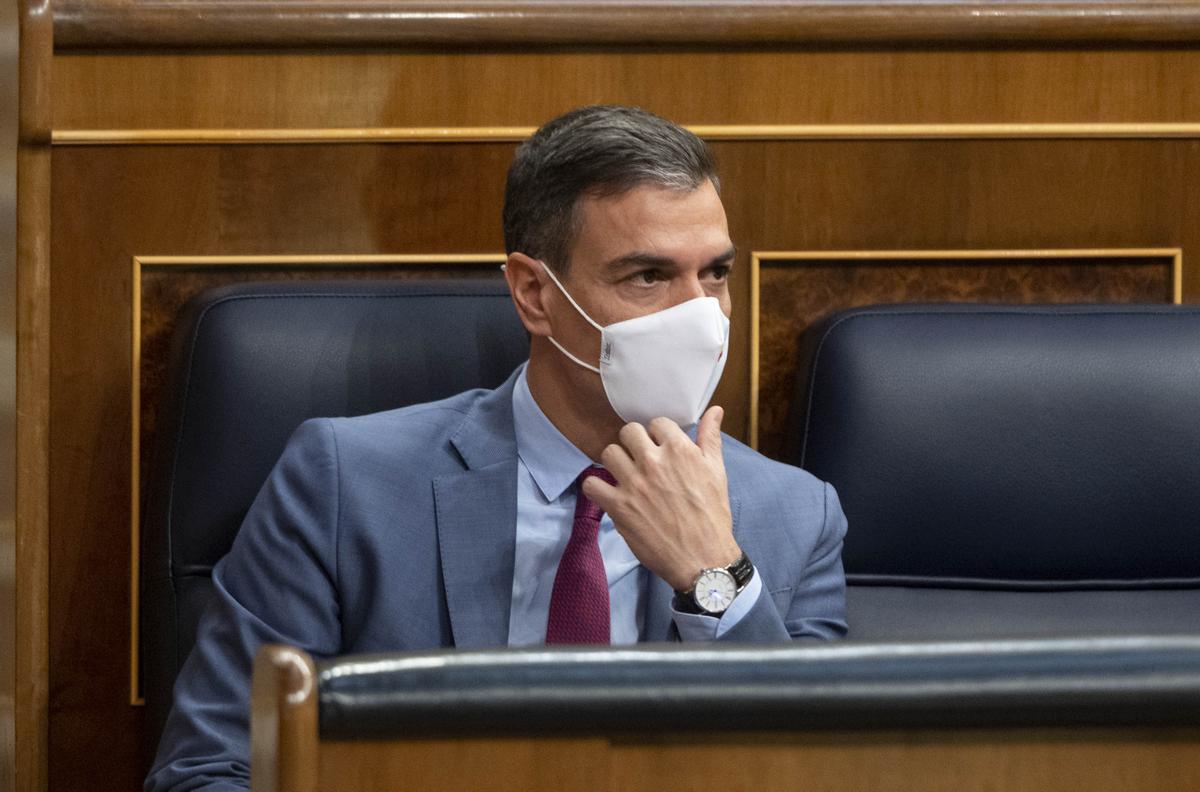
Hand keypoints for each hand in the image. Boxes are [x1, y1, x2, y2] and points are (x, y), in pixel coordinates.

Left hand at [582, 406, 740, 591]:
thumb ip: (710, 438)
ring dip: (616, 461)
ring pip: (609, 453)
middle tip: (640, 459)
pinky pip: (592, 484)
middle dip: (634, 443)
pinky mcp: (619, 507)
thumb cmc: (712, 516)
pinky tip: (607, 492)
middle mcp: (653, 462)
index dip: (658, 435)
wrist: (702, 558)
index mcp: (679, 450)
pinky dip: (595, 487)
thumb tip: (714, 410)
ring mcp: (634, 484)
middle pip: (628, 432)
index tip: (660, 448)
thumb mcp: (716, 472)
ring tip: (624, 474)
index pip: (657, 423)